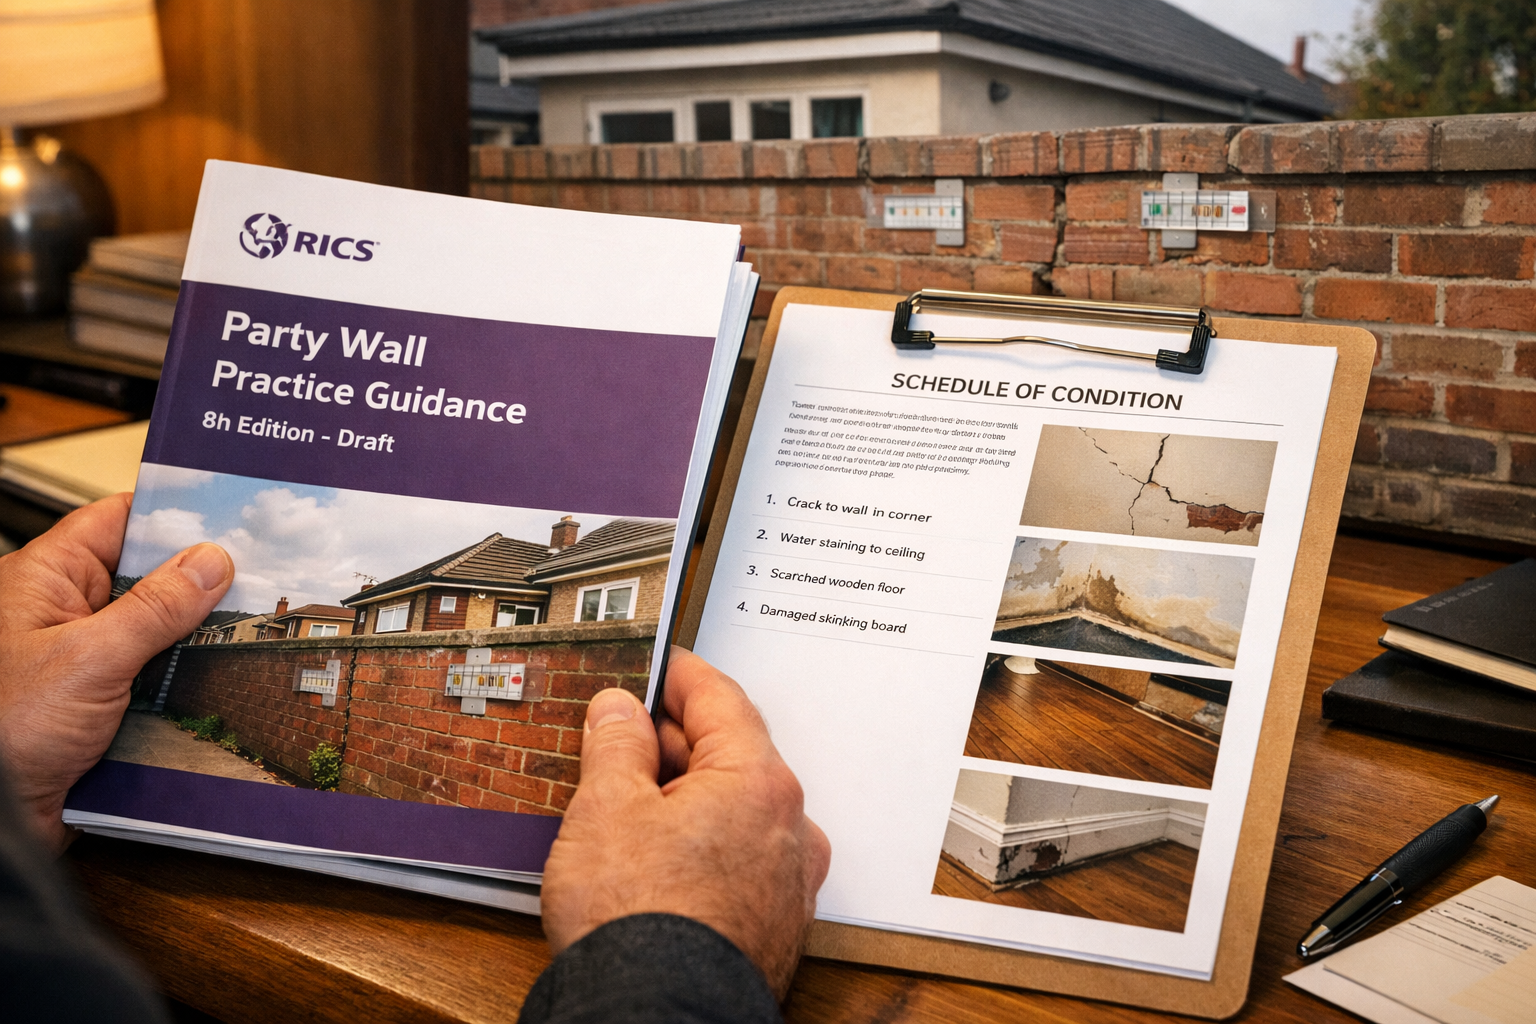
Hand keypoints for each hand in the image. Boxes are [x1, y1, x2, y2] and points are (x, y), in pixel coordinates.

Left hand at [0, 493, 232, 850]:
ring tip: (248, 626)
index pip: (115, 523)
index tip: (228, 513)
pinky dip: (181, 680)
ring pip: (153, 632)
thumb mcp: (90, 658)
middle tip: (258, 574)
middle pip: (143, 577)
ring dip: (192, 637)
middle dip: (196, 580)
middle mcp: (59, 616)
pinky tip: (217, 679)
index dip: (169, 514)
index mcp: (43, 582)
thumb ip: (156, 608)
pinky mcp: (94, 706)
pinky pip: (150, 678)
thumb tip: (210, 561)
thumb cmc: (1, 732)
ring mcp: (78, 662)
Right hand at [540, 646, 830, 997]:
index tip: (656, 665)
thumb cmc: (639, 921)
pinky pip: (737, 858)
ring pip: (734, 810)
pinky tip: (655, 857)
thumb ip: (617, 745)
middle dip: (675, 740)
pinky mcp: (772, 925)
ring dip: (686, 796)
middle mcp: (788, 825)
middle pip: (731, 754)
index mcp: (759, 781)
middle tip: (621, 733)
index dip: (680, 676)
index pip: (721, 700)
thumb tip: (620, 710)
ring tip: (625, 801)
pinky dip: (700, 843)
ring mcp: (786, 880)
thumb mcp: (606, 808)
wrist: (657, 1017)